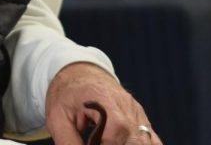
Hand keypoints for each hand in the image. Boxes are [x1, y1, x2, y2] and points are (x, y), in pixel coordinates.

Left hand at [45, 62, 159, 144]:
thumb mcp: (58, 117)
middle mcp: (126, 106)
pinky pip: (152, 139)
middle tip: (98, 142)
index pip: (116, 133)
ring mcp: (136, 111)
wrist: (80, 73)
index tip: (91, 144)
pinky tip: (126, 144)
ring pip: (146, 141)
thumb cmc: (67, 95)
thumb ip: (68, 141)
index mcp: (104, 102)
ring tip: (108, 142)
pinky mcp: (141, 117)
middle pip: (136, 140)